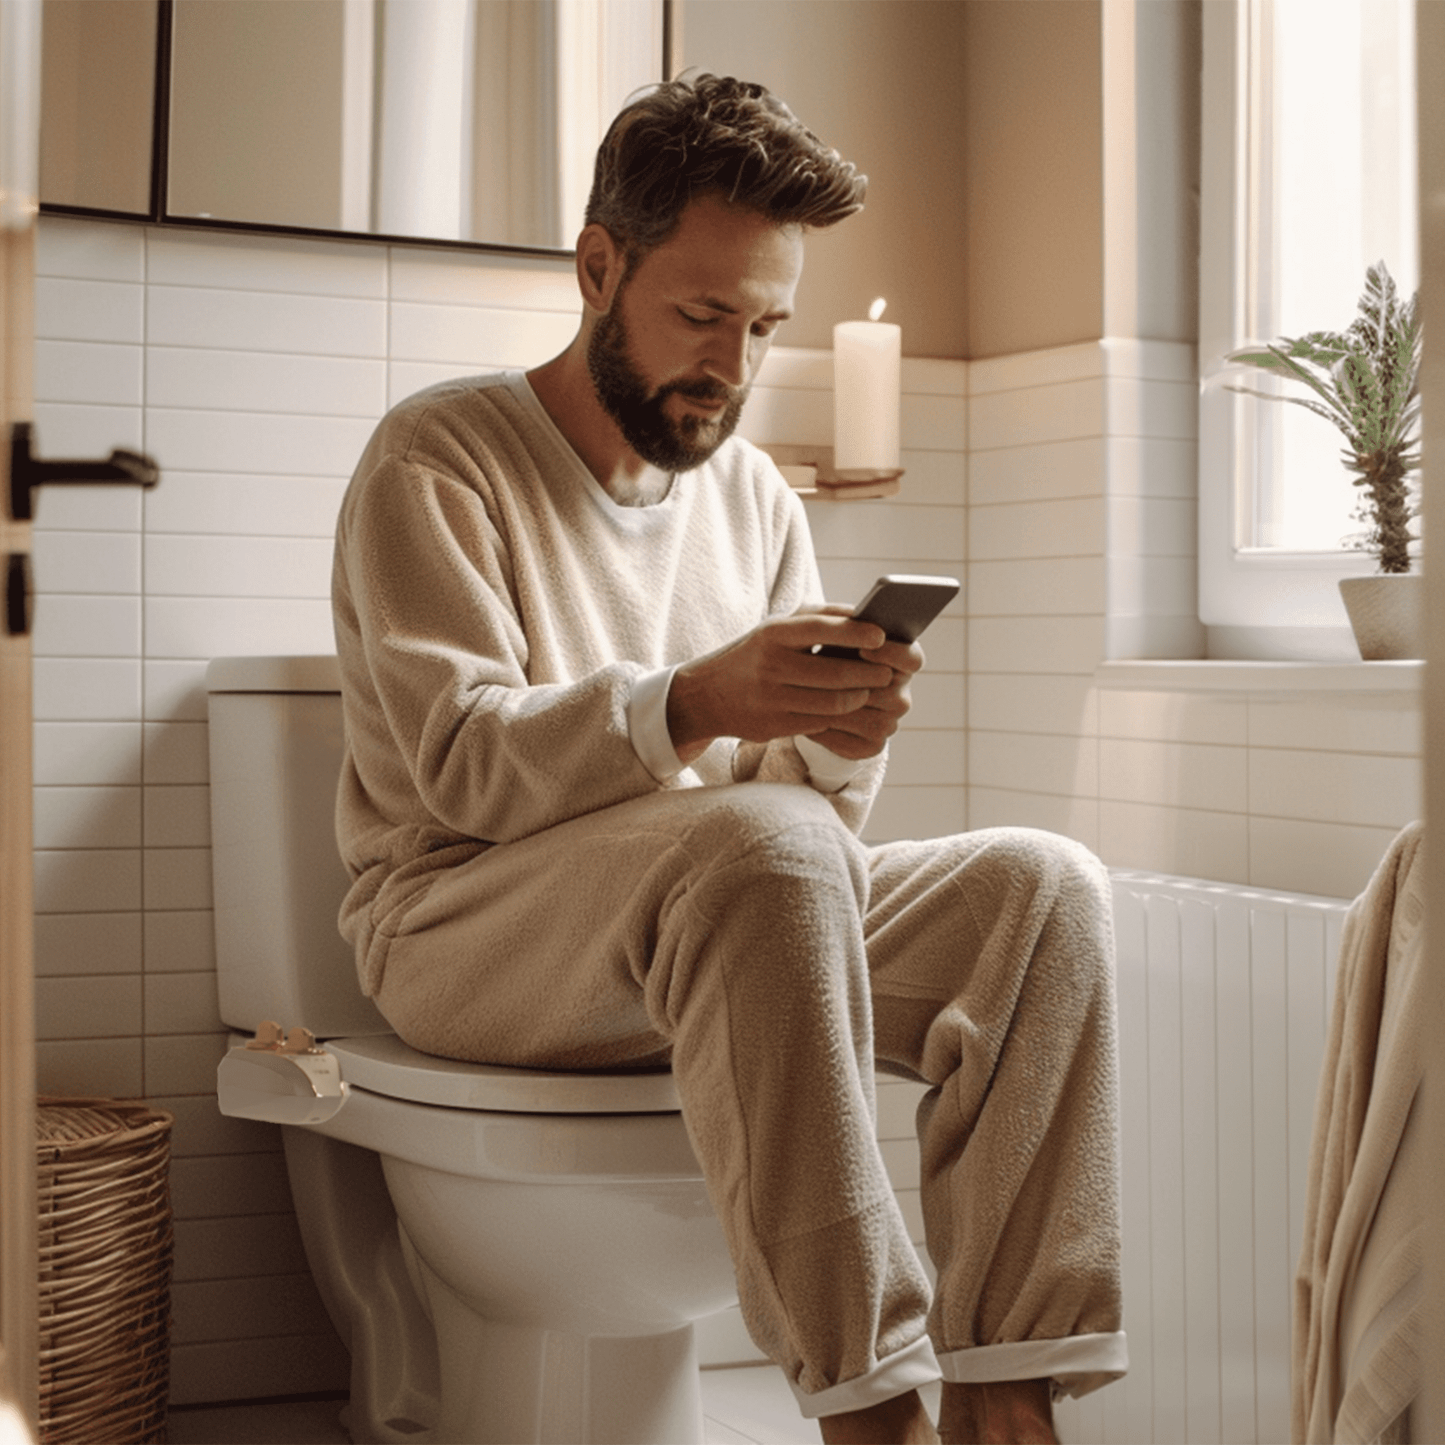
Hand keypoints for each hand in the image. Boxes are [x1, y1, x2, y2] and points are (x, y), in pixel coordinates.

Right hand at [667, 608, 923, 762]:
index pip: (821, 629)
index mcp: (773, 634)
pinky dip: (839, 715)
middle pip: (836, 674)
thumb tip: (865, 616)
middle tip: (887, 673)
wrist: (708, 695)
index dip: (856, 633)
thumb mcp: (777, 627)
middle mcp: (771, 666)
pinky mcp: (776, 726)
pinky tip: (848, 708)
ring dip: (859, 698)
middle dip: (869, 674)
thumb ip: (819, 617)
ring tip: (868, 691)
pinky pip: (821, 723)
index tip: (881, 635)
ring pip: (834, 703)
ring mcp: (773, 699)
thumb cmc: (756, 653)